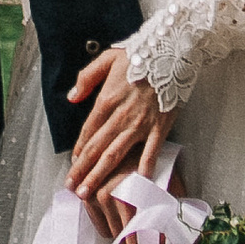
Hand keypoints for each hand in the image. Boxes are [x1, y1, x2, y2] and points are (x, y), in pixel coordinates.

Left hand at [66, 46, 165, 201]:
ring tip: (89, 193)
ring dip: (100, 175)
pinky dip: (142, 169)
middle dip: (82, 171)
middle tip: (72, 189)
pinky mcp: (159, 127)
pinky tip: (135, 185)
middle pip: (97, 148)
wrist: (172, 50)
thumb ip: (87, 78)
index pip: (88, 131)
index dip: (78, 151)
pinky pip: (149, 153)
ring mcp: (140, 123)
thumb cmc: (140, 53)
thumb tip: (72, 97)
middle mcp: (121, 115)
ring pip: (115, 154)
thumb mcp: (107, 58)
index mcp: (107, 98)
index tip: (72, 166)